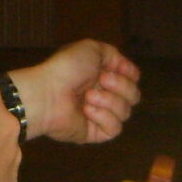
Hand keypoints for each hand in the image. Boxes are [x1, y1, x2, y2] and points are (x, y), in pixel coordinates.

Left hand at [9, 40, 140, 143]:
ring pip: (126, 112)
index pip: (132, 79)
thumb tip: (128, 70)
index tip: (120, 69)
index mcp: (101, 76)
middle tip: (101, 80)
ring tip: (87, 97)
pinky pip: (114, 128)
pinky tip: (88, 111)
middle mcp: (103, 95)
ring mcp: (99, 115)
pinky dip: (104, 117)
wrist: (48, 92)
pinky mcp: (95, 133)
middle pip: (133, 96)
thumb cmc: (67, 68)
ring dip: (109, 101)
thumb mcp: (92, 49)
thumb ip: (113, 55)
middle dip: (121, 85)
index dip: (130, 74)